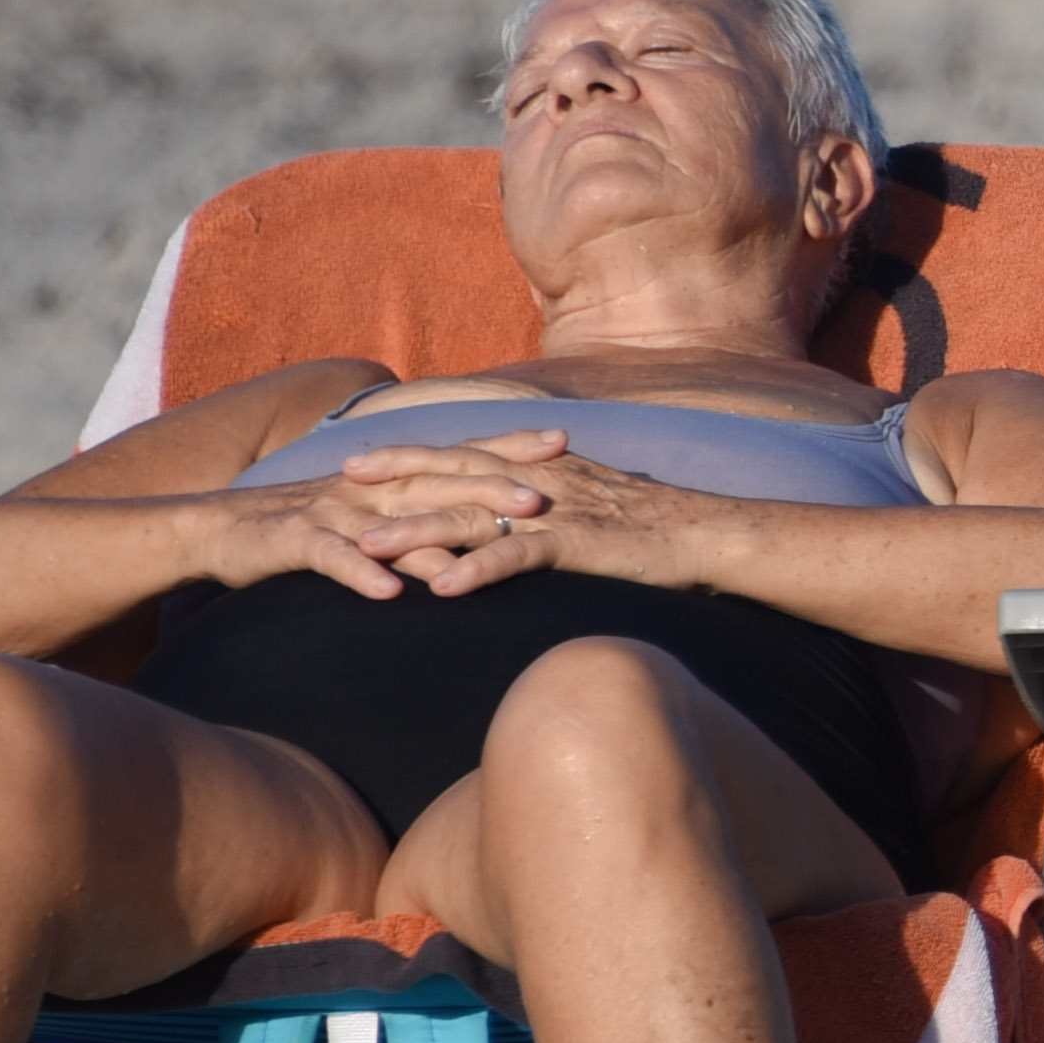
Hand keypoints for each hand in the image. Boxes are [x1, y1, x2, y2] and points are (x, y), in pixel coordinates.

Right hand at [203, 451, 534, 602]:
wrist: (220, 530)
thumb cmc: (306, 529)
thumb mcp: (371, 519)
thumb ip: (422, 522)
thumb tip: (484, 538)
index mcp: (393, 479)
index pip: (461, 454)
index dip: (510, 445)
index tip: (565, 441)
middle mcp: (372, 488)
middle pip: (440, 483)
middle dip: (493, 487)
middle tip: (544, 497)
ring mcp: (336, 514)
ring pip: (396, 523)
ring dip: (441, 537)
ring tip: (485, 554)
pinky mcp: (298, 543)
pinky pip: (335, 559)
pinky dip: (363, 574)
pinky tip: (392, 593)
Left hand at [331, 433, 728, 599]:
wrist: (706, 531)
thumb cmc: (652, 524)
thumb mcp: (591, 501)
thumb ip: (547, 500)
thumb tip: (511, 512)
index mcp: (539, 467)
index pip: (462, 454)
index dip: (408, 455)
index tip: (358, 459)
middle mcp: (539, 480)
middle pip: (453, 474)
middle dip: (393, 479)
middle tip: (337, 484)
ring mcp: (556, 511)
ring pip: (471, 515)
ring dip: (416, 530)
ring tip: (364, 546)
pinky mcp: (577, 544)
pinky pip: (517, 557)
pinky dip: (477, 570)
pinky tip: (440, 588)